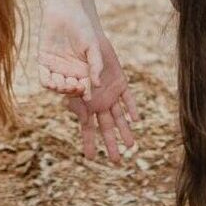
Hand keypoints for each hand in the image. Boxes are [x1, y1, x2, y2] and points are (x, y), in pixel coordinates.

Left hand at [34, 0, 103, 97]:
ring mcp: (56, 68)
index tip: (87, 97)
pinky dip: (48, 83)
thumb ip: (96, 65)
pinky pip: (44, 78)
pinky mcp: (43, 62)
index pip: (85, 87)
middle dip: (73, 91)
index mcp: (83, 69)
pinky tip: (53, 84)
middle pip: (70, 89)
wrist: (64, 12)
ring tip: (64, 86)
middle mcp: (70, 71)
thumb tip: (98, 85)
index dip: (86, 93)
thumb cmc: (82, 27)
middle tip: (76, 87)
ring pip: (57, 86)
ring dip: (61, 89)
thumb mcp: (93, 46)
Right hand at [64, 32, 138, 162]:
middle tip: (117, 162)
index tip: (91, 158)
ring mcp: (111, 93)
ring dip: (125, 131)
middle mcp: (100, 103)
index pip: (88, 129)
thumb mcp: (70, 88)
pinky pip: (128, 97)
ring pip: (119, 117)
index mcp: (86, 106)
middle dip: (112, 144)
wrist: (81, 43)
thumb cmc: (70, 65)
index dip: (89, 143)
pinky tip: (135, 119)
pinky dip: (131, 107)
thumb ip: (76, 104)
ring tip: (131, 146)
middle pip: (107, 127)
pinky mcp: (120, 82)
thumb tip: (85, 120)